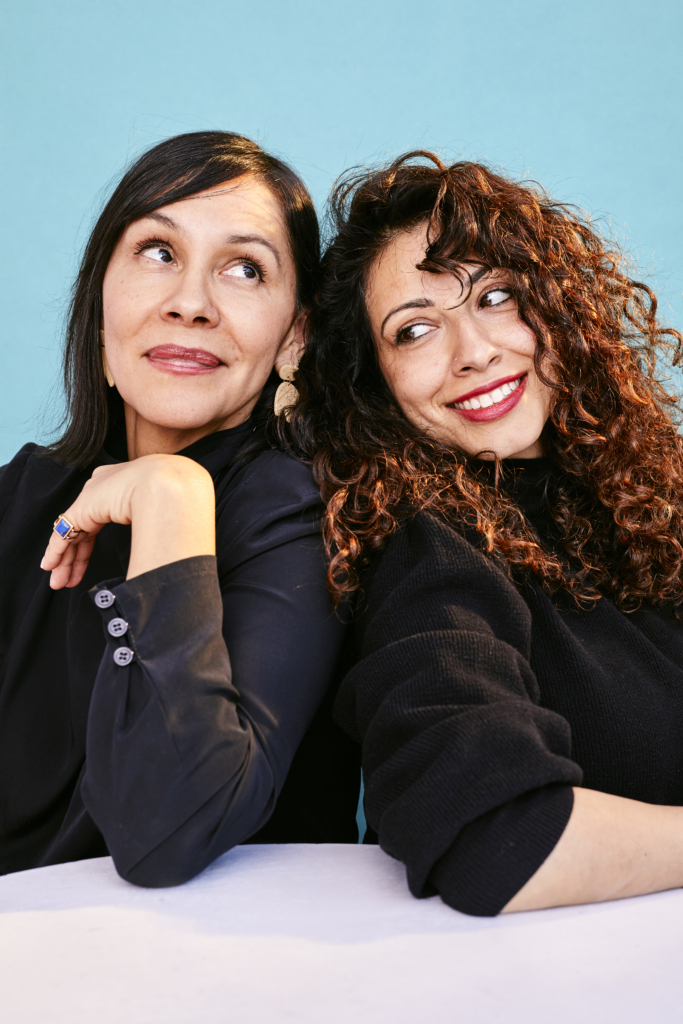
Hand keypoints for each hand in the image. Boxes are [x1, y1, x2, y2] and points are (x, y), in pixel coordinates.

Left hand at [41, 455, 215, 588]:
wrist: (166, 484)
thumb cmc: (173, 496)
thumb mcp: (158, 511)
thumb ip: (149, 524)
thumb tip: (160, 548)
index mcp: (120, 485)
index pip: (97, 519)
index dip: (88, 544)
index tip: (84, 564)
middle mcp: (101, 488)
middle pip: (82, 528)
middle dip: (74, 557)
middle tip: (67, 578)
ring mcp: (91, 498)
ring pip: (70, 533)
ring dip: (64, 560)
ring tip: (58, 581)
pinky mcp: (82, 509)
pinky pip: (63, 534)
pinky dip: (56, 551)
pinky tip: (51, 566)